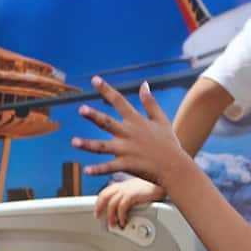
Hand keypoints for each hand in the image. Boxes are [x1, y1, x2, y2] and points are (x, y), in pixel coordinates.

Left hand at [70, 79, 192, 184]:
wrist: (176, 167)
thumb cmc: (168, 144)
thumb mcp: (161, 120)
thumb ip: (150, 102)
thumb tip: (144, 84)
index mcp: (136, 121)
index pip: (119, 101)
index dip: (106, 89)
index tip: (94, 79)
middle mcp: (129, 134)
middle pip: (108, 123)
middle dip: (94, 116)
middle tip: (81, 109)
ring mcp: (127, 150)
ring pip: (103, 147)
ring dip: (88, 144)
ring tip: (74, 142)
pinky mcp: (127, 165)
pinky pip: (109, 168)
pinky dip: (98, 170)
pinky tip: (86, 171)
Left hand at [94, 177, 163, 228]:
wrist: (163, 181)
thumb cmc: (153, 186)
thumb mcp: (138, 189)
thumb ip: (129, 195)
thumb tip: (125, 207)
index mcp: (123, 184)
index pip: (105, 191)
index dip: (99, 201)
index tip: (97, 209)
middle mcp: (123, 186)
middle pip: (104, 196)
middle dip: (99, 207)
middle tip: (98, 217)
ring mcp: (127, 190)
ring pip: (111, 204)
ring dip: (110, 216)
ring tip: (112, 224)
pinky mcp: (133, 194)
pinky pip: (122, 207)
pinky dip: (120, 216)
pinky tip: (123, 221)